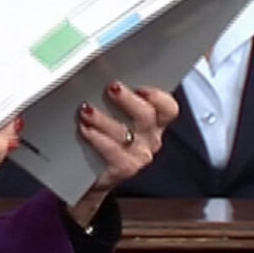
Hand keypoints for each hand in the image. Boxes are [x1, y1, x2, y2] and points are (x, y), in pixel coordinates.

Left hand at [68, 81, 177, 225]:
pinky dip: (97, 138)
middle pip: (146, 115)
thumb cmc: (104, 140)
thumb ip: (116, 99)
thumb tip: (103, 76)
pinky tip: (85, 130)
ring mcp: (139, 155)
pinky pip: (113, 151)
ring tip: (86, 109)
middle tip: (110, 88)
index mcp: (152, 123)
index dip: (158, 96)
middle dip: (127, 99)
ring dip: (103, 118)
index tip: (141, 86)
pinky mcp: (124, 168)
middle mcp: (149, 138)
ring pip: (125, 132)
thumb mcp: (115, 117)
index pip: (167, 107)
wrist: (92, 175)